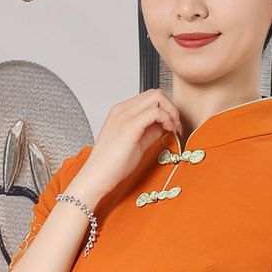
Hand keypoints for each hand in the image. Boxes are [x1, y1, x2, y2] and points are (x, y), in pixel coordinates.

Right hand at [69, 90, 182, 206]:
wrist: (96, 178)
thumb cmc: (112, 166)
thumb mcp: (136, 144)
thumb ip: (150, 132)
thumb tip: (165, 126)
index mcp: (121, 112)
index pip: (149, 97)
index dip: (166, 108)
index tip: (172, 125)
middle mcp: (121, 110)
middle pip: (155, 93)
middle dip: (171, 107)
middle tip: (176, 126)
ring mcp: (124, 116)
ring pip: (157, 97)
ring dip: (171, 112)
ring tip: (173, 129)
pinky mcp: (129, 127)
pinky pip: (155, 112)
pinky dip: (167, 119)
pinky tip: (169, 131)